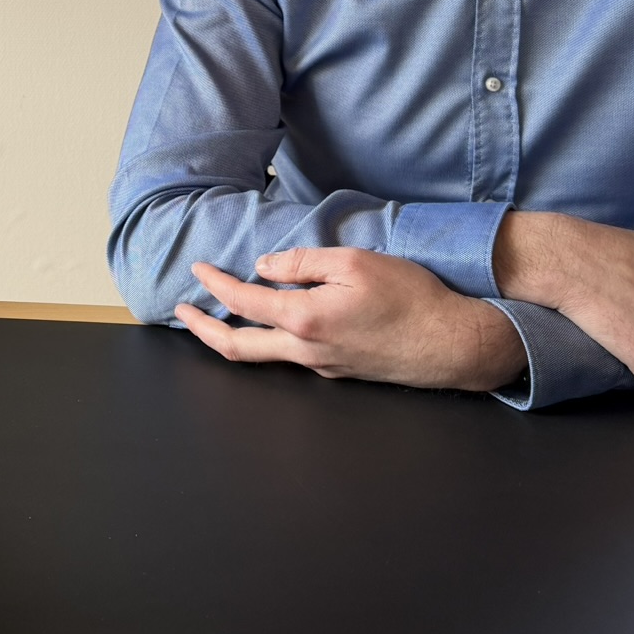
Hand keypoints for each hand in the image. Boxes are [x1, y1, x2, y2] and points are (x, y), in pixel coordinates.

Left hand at [178, 247, 527, 391]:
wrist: (453, 344)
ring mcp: (321, 366)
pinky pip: (291, 357)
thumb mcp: (356, 262)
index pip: (244, 303)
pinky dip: (266, 340)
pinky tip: (269, 324)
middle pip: (238, 348)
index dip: (215, 285)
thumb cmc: (411, 298)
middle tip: (181, 312)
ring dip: (232, 337)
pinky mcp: (338, 371)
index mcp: (306, 319)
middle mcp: (307, 351)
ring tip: (214, 318)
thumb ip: (305, 261)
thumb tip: (265, 266)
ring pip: (263, 357)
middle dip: (202, 330)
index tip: (198, 269)